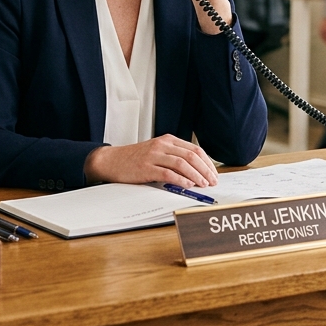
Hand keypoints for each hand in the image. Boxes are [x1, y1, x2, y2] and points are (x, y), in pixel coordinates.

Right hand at [83, 134, 218, 187]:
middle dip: (205, 169)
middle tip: (213, 180)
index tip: (214, 173)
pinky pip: (167, 173)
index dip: (207, 162)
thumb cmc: (135, 158)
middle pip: (191, 156)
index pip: (195, 149)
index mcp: (168, 140)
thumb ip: (174, 157)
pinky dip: (180, 180)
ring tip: (203, 184)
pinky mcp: (146, 167)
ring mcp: (154, 155)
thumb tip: (196, 171)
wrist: (112, 160)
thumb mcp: (157, 151)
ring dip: (196, 175)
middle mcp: (162, 145)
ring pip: (182, 163)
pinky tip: (187, 185)